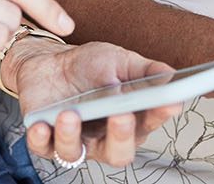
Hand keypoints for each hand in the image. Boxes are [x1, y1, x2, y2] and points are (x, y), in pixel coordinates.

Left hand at [10, 40, 180, 168]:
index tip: (168, 101)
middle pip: (118, 153)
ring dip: (72, 136)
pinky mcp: (44, 139)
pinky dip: (41, 139)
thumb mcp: (120, 61)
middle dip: (121, 138)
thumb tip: (172, 75)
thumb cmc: (88, 66)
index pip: (148, 124)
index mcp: (128, 120)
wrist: (49, 61)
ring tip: (69, 114)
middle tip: (121, 116)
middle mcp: (103, 138)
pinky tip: (42, 126)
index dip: (159, 115)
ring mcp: (74, 140)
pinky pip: (42, 148)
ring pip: (76, 154)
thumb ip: (146, 70)